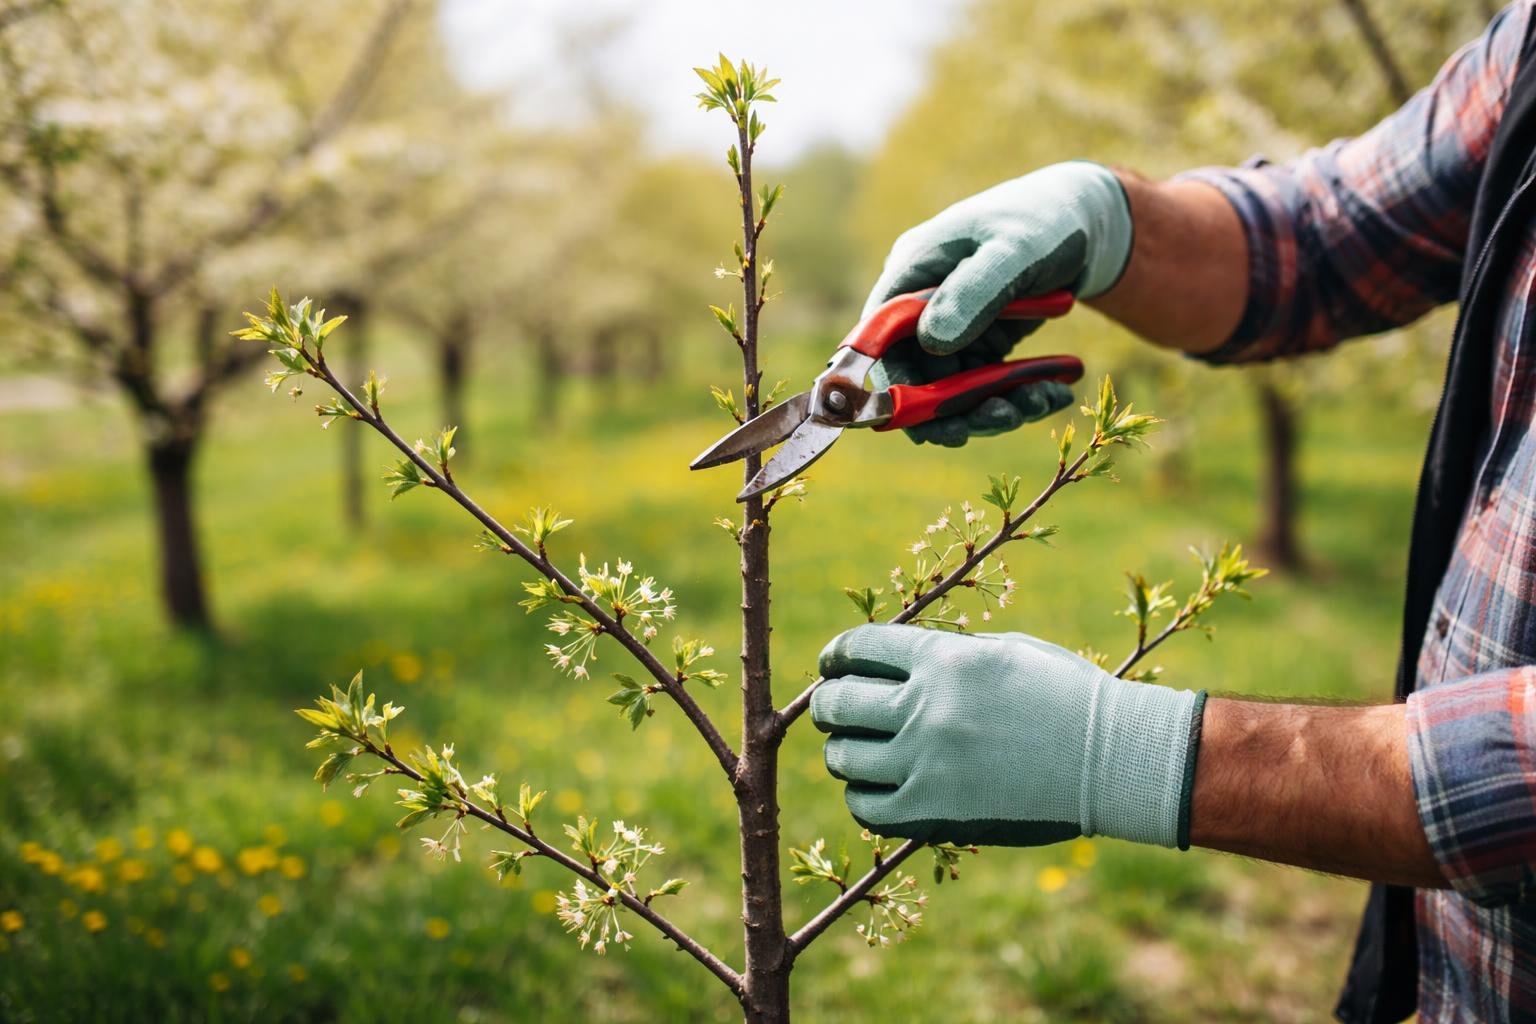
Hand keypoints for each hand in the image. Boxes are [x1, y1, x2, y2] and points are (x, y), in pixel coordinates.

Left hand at [811, 624, 1204, 848]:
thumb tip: (890, 660)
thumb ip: (944, 652)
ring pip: (843, 758)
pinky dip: (862, 796)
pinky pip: (866, 808)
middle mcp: (927, 709)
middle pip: (838, 704)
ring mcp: (926, 764)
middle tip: (835, 709)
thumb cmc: (1066, 695)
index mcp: (944, 660)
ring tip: (856, 750)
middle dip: (829, 704)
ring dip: (844, 751)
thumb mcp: (1005, 650)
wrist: (1113, 761)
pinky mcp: (934, 813)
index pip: (858, 648)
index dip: (837, 655)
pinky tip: (875, 787)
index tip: (833, 664)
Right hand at [865, 161, 1131, 445]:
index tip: (926, 424)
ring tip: (1040, 401)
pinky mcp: (980, 340)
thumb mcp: (1013, 250)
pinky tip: (1054, 394)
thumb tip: (931, 342)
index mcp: (912, 273)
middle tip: (998, 420)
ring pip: (954, 389)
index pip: (881, 342)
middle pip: (916, 376)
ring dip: (994, 406)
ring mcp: (952, 325)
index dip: (895, 387)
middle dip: (955, 409)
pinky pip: (987, 384)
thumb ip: (972, 292)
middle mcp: (923, 305)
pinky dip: (1019, 395)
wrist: (1088, 219)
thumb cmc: (1046, 222)